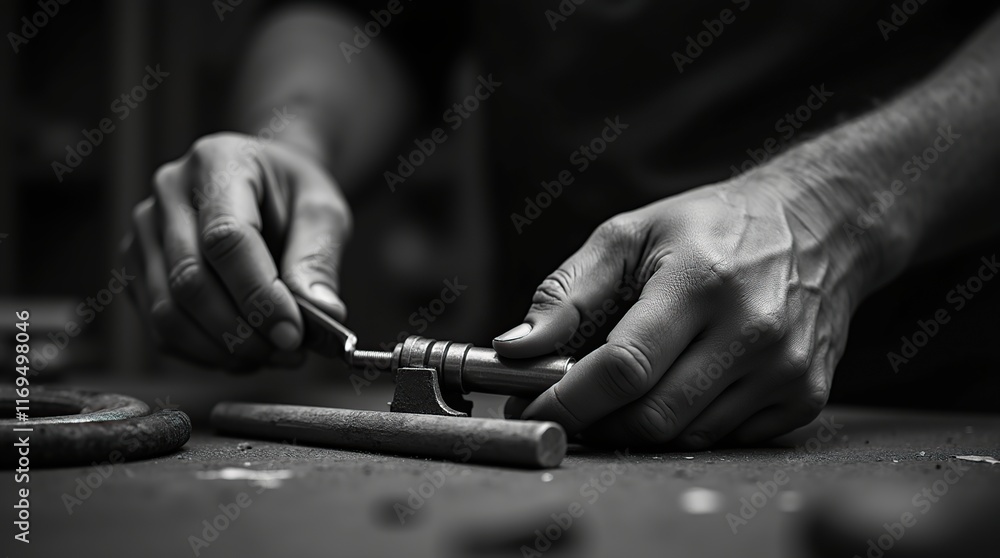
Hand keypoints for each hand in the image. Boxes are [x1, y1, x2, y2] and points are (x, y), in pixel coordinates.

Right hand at [122, 133, 350, 369]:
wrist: (266, 186)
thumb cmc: (293, 195)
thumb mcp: (323, 211)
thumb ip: (320, 258)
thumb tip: (323, 312)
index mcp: (217, 162)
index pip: (225, 239)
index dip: (258, 295)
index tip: (293, 332)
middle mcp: (168, 193)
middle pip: (189, 281)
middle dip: (243, 332)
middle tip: (289, 350)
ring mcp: (144, 232)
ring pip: (167, 314)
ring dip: (223, 350)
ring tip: (272, 354)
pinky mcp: (137, 270)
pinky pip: (160, 329)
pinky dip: (204, 354)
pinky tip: (244, 353)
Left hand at [494, 172, 865, 447]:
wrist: (818, 227)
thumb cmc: (711, 227)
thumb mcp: (630, 235)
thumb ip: (567, 293)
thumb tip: (514, 350)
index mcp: (701, 283)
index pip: (622, 368)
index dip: (567, 400)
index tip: (529, 408)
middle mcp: (751, 331)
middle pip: (651, 416)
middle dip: (596, 421)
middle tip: (573, 403)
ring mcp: (785, 370)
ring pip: (686, 437)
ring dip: (639, 426)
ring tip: (625, 389)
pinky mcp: (805, 397)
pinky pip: (725, 439)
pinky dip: (688, 424)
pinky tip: (683, 385)